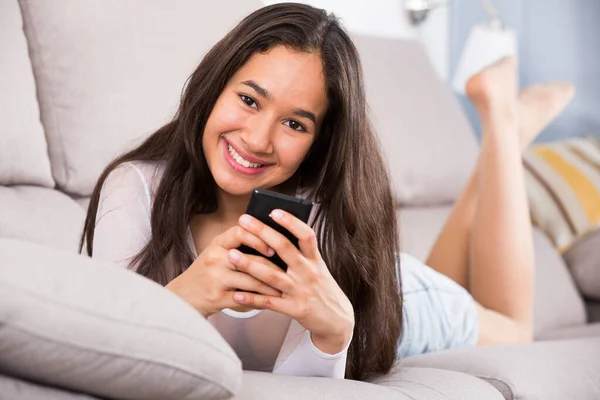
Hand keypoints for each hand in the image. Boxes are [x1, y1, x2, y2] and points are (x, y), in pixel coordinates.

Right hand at [165, 225, 281, 317]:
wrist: (181, 298)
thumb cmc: (205, 274)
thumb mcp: (215, 253)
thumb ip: (236, 246)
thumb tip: (271, 240)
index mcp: (216, 244)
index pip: (240, 231)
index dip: (259, 237)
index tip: (273, 246)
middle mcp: (214, 259)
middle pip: (250, 259)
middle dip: (273, 267)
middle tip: (288, 271)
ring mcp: (216, 279)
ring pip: (252, 280)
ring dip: (272, 286)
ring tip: (284, 288)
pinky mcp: (218, 298)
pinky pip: (246, 299)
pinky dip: (261, 300)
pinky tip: (271, 301)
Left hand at [227, 211, 354, 353]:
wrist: (336, 319)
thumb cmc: (322, 289)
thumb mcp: (319, 268)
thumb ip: (302, 254)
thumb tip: (277, 233)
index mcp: (315, 260)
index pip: (306, 235)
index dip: (291, 222)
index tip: (274, 211)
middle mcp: (308, 272)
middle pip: (284, 248)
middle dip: (262, 233)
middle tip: (243, 221)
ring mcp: (301, 291)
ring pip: (272, 275)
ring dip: (250, 264)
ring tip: (232, 255)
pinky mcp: (295, 309)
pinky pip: (270, 302)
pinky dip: (252, 299)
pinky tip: (237, 294)